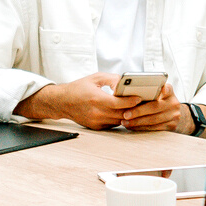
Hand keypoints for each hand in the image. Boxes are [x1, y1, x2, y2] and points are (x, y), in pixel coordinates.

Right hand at [17, 73, 141, 128]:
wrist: (62, 102)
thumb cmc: (78, 88)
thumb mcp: (95, 78)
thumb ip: (112, 79)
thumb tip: (125, 83)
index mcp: (95, 99)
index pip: (118, 103)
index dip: (130, 101)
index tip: (139, 97)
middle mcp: (96, 112)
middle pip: (121, 113)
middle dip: (133, 108)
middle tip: (143, 102)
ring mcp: (96, 121)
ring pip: (119, 120)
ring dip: (127, 115)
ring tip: (135, 107)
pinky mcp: (96, 127)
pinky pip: (113, 124)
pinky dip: (119, 118)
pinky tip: (123, 112)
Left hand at [116, 93, 185, 131]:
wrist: (173, 114)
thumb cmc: (158, 101)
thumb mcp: (158, 93)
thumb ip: (149, 90)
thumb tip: (127, 90)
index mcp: (169, 92)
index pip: (167, 89)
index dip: (164, 90)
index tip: (161, 90)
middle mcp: (173, 103)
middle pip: (155, 107)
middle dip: (138, 112)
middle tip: (125, 114)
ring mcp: (174, 116)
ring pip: (153, 120)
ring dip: (137, 122)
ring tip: (125, 122)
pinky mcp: (171, 126)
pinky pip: (154, 128)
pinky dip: (141, 127)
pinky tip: (132, 126)